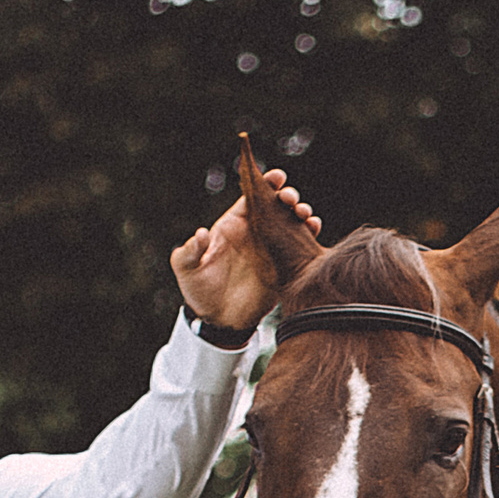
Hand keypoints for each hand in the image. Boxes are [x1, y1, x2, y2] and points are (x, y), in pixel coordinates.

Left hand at [173, 165, 319, 332]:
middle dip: (287, 196)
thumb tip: (200, 234)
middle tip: (289, 199)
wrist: (218, 320)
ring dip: (302, 212)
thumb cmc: (198, 290)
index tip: (275, 177)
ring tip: (303, 214)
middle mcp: (255, 232)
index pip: (252, 197)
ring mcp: (272, 248)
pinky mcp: (284, 265)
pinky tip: (312, 229)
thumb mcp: (186, 269)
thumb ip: (190, 251)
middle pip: (277, 205)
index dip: (264, 183)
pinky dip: (309, 234)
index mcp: (234, 224)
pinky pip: (301, 245)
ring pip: (293, 222)